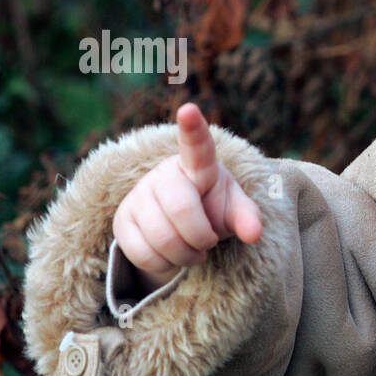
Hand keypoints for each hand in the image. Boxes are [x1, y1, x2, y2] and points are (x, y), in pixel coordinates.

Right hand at [112, 103, 262, 293]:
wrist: (179, 224)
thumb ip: (247, 217)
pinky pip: (142, 254)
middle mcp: (164, 175)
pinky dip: (164, 265)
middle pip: (182, 210)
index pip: (197, 146)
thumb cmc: (212, 207)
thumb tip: (254, 234)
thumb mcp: (234, 209)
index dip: (193, 129)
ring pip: (162, 238)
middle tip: (208, 242)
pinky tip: (171, 255)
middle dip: (202, 237)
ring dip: (185, 256)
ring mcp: (139, 196)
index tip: (189, 110)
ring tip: (192, 250)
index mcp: (198, 165)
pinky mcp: (121, 221)